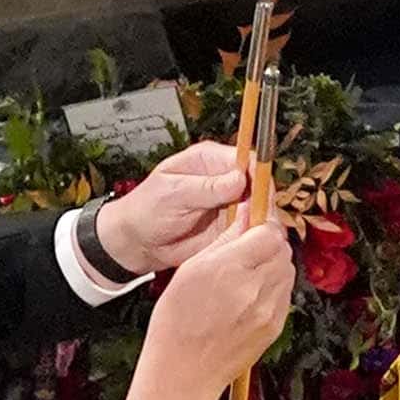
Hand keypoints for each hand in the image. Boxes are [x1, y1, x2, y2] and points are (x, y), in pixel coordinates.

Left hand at [94, 141, 250, 274]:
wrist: (137, 241)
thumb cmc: (146, 210)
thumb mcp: (172, 194)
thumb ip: (206, 187)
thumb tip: (239, 180)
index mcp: (208, 159)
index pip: (246, 159)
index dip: (257, 175)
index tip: (259, 193)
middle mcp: (223, 179)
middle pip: (258, 184)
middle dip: (261, 201)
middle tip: (254, 218)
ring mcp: (228, 203)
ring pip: (258, 208)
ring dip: (257, 221)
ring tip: (244, 232)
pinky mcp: (230, 226)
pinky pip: (250, 229)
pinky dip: (250, 236)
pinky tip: (241, 241)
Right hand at [119, 220, 293, 399]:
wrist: (184, 373)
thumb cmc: (176, 321)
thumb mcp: (189, 270)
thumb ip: (224, 240)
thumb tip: (247, 214)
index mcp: (227, 270)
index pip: (269, 232)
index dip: (264, 222)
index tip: (255, 219)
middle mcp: (254, 289)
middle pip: (282, 248)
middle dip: (270, 240)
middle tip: (251, 242)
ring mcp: (269, 310)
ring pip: (287, 269)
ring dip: (273, 262)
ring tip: (248, 268)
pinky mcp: (275, 326)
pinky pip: (285, 292)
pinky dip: (274, 284)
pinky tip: (252, 290)